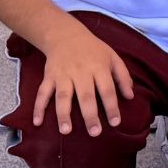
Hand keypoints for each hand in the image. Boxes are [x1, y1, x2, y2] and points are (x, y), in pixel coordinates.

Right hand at [32, 21, 134, 136]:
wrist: (66, 35)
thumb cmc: (93, 50)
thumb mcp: (113, 57)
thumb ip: (123, 76)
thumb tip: (130, 96)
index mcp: (99, 67)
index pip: (107, 89)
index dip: (112, 106)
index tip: (115, 123)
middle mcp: (81, 72)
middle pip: (85, 96)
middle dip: (90, 115)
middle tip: (94, 133)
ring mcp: (63, 75)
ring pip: (63, 96)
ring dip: (64, 114)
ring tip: (66, 131)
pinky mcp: (49, 77)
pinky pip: (42, 93)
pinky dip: (38, 107)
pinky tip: (37, 122)